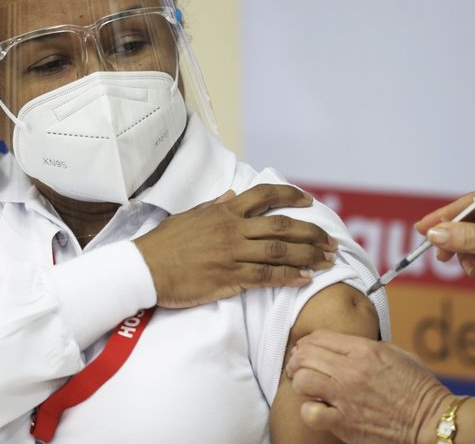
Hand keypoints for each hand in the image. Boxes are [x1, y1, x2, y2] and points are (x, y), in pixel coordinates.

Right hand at [134, 184, 337, 307]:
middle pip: (283, 227)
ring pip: (280, 251)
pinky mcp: (229, 278)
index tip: (309, 201)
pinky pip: (266, 276)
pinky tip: (305, 279)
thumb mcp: (190, 216)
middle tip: (330, 241)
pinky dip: (288, 277)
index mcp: (225, 211)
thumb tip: (232, 195)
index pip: (265, 195)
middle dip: (312, 233)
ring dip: (308, 256)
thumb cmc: (163, 243)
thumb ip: (215, 206)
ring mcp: (232, 253)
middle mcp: (233, 229)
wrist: (144, 270)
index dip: (291, 196)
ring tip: (327, 261)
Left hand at [285, 330, 452, 443]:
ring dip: (300, 382)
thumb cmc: (419, 388)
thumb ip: (369, 346)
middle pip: (305, 355)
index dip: (308, 341)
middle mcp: (352, 371)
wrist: (431, 421)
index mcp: (365, 350)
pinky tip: (318, 409)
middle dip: (298, 359)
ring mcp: (346, 398)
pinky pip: (310, 413)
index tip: (306, 348)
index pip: (319, 336)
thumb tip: (346, 345)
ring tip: (307, 386)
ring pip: (302, 380)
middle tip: (299, 366)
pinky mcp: (344, 423)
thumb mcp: (397, 354)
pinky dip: (309, 410)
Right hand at [415, 191, 474, 332]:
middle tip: (440, 254)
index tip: (423, 228)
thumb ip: (469, 237)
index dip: (446, 215)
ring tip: (471, 269)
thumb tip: (435, 233)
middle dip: (455, 238)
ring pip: (471, 238)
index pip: (472, 202)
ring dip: (466, 254)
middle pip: (469, 220)